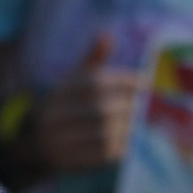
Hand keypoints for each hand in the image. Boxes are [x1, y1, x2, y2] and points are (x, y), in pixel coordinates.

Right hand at [33, 36, 137, 172]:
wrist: (37, 140)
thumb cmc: (68, 104)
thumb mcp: (75, 80)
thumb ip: (92, 59)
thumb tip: (105, 34)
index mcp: (61, 89)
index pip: (95, 81)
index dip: (124, 81)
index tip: (147, 83)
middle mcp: (56, 112)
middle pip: (100, 107)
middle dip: (130, 107)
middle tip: (155, 108)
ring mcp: (60, 136)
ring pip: (102, 131)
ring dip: (130, 128)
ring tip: (148, 124)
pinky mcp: (68, 158)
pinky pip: (100, 153)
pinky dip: (122, 147)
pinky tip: (135, 142)